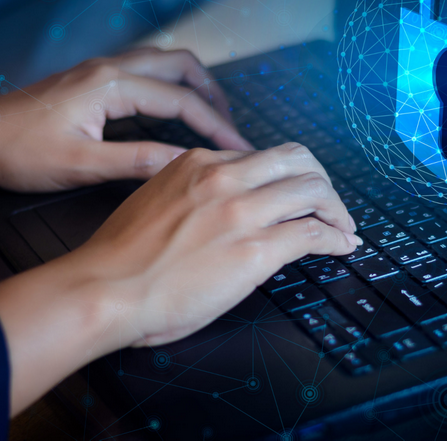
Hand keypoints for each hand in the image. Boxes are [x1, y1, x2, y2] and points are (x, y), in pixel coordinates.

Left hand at [0, 48, 250, 190]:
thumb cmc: (17, 153)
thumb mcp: (81, 165)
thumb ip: (138, 162)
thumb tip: (186, 164)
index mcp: (110, 86)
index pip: (181, 101)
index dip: (216, 127)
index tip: (240, 149)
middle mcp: (109, 68)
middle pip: (180, 65)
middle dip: (213, 94)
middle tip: (231, 127)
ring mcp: (99, 70)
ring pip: (163, 62)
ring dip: (192, 84)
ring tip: (211, 116)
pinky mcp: (90, 79)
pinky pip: (144, 71)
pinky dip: (170, 86)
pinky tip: (171, 112)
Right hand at [0, 143, 360, 414]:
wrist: (104, 289)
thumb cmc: (120, 257)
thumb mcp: (157, 202)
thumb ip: (194, 194)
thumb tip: (224, 208)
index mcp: (198, 164)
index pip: (261, 157)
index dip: (285, 175)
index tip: (293, 193)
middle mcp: (224, 178)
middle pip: (298, 159)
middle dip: (321, 179)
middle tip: (328, 203)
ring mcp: (242, 212)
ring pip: (314, 189)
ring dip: (337, 208)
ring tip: (343, 226)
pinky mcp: (256, 250)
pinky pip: (313, 232)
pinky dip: (336, 237)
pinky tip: (342, 246)